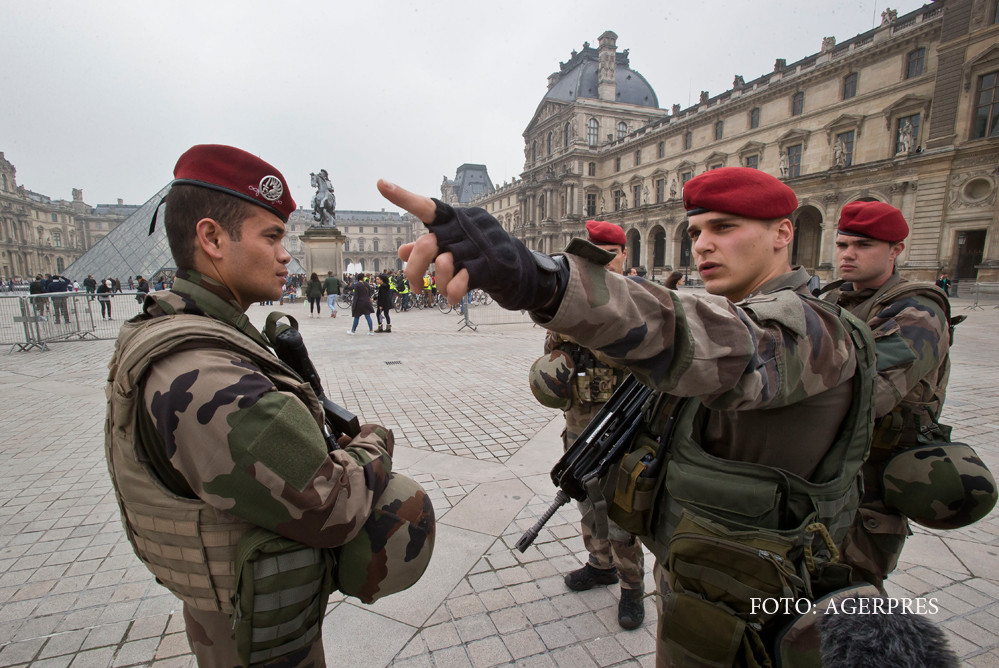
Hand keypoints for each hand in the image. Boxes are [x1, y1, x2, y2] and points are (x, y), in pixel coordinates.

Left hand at [378, 179, 563, 311]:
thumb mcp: (455, 249)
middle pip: (428, 243)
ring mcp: (482, 245)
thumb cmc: (481, 257)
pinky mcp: (492, 266)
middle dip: (415, 269)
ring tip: (440, 292)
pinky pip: (463, 280)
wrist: (520, 273)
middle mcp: (469, 226)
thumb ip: (429, 248)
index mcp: (458, 218)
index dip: (404, 197)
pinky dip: (452, 292)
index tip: (380, 184)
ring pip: (445, 263)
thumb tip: (402, 251)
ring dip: (438, 282)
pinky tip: (451, 299)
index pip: (430, 206)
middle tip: (415, 286)